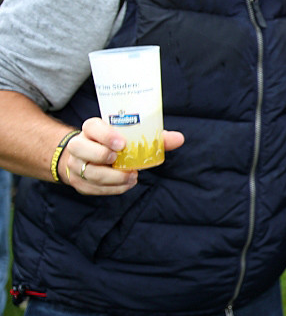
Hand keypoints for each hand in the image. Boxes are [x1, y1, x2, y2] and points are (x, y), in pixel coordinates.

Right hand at [59, 117, 184, 195]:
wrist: (89, 155)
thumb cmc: (116, 143)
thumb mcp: (132, 136)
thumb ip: (155, 137)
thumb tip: (179, 139)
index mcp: (91, 128)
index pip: (92, 127)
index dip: (105, 135)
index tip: (122, 143)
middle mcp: (78, 144)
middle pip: (81, 149)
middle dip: (101, 156)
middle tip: (122, 161)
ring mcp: (75, 164)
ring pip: (88, 172)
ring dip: (112, 178)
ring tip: (131, 177)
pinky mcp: (78, 181)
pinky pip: (92, 188)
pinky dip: (111, 188)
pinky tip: (125, 184)